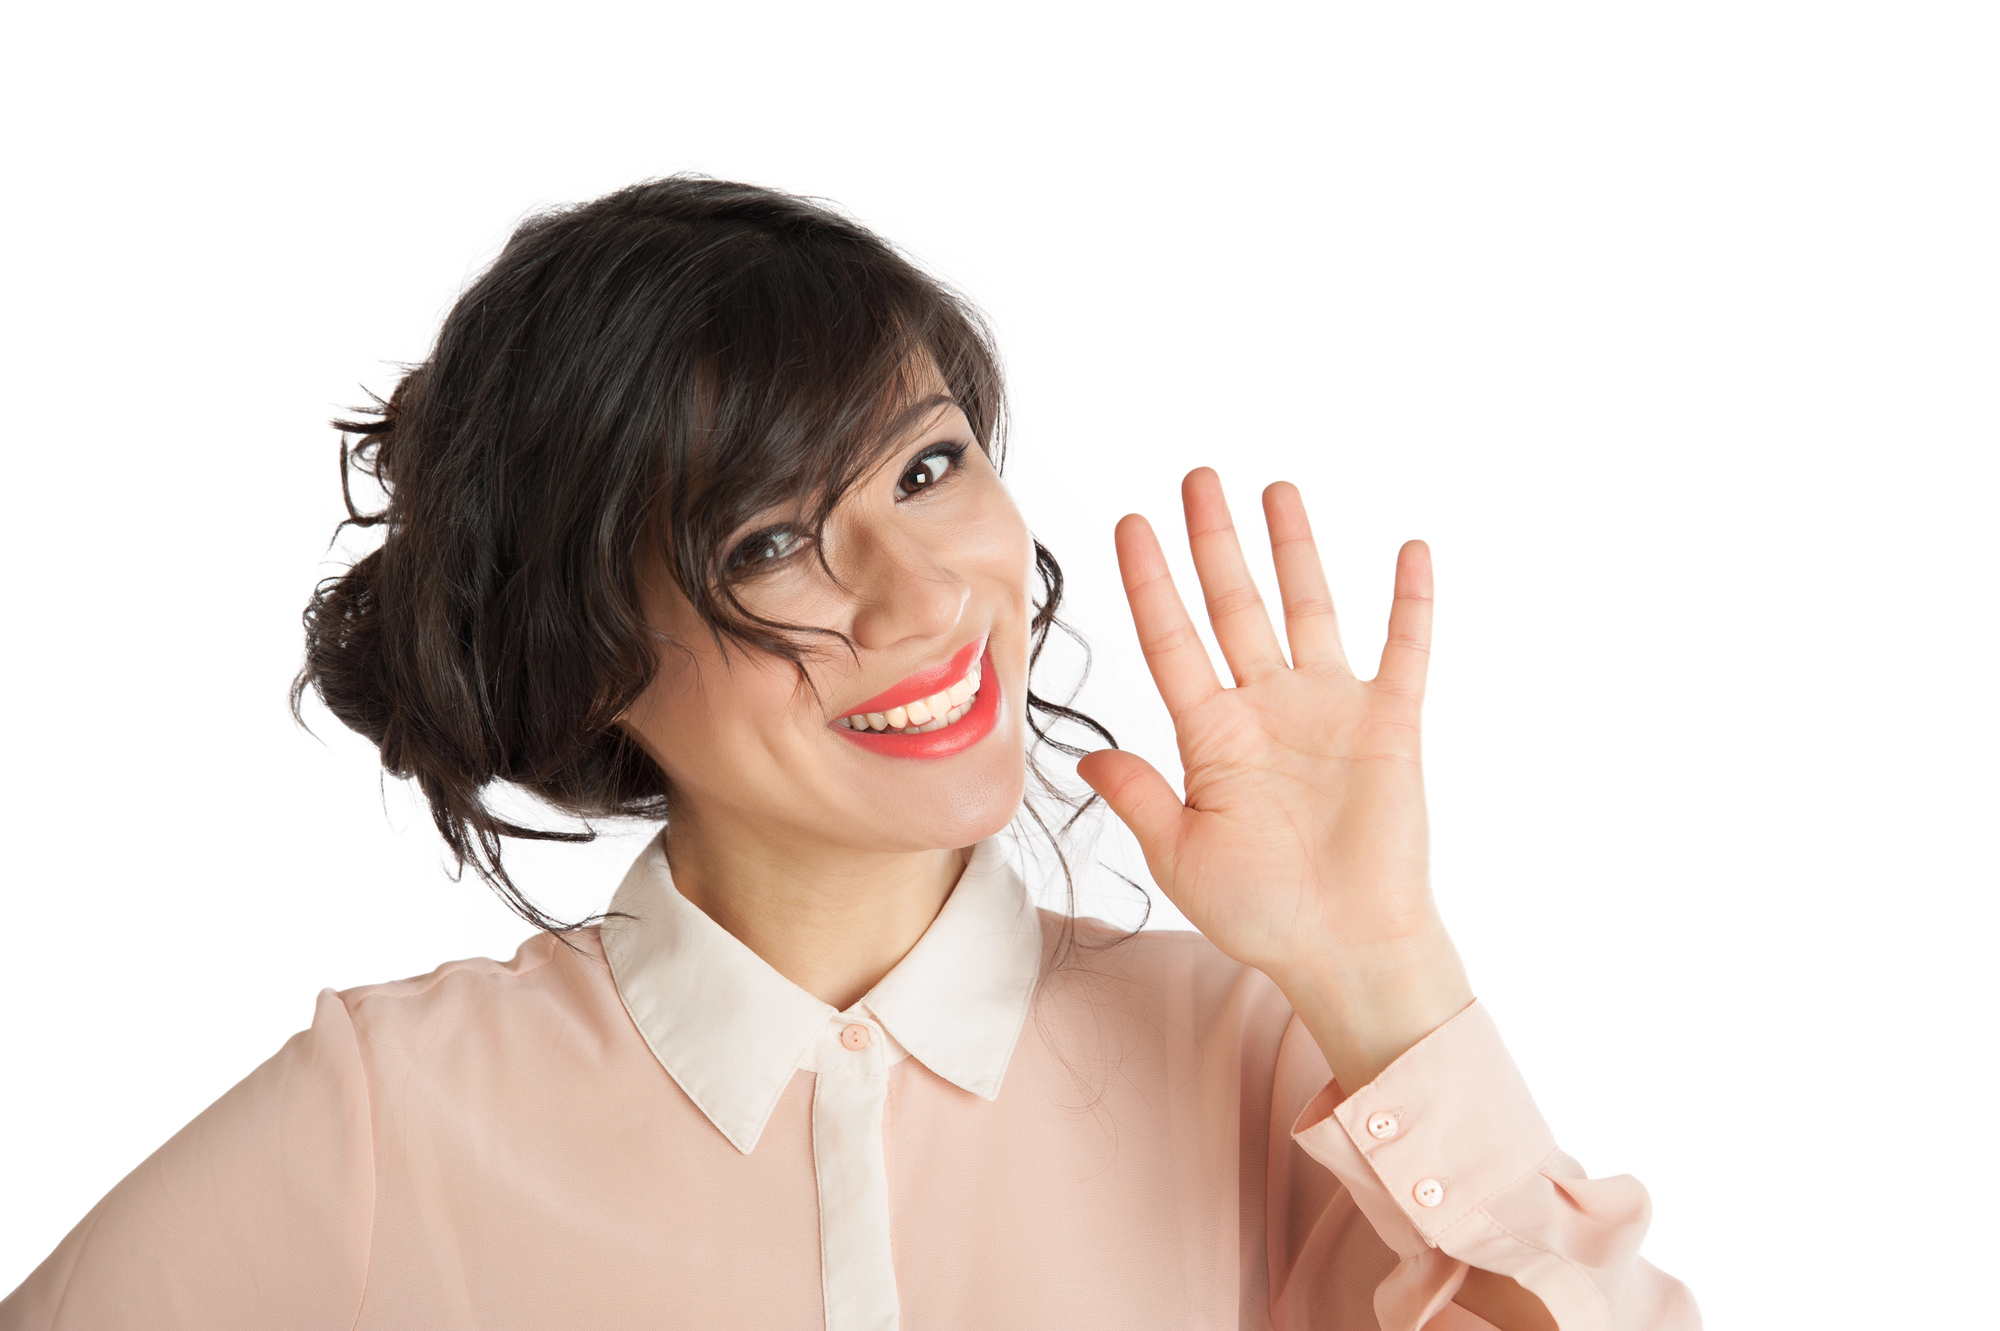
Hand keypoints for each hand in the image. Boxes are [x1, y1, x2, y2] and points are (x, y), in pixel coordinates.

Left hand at [1076, 468, 1472, 1090]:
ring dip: (1294, 550)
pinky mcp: (1390, 727)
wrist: (1347, 952)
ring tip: (1275, 489)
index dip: (1150, 583)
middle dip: (1214, 542)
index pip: (1172, 640)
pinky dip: (1409, 603)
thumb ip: (1139, 797)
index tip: (1130, 525)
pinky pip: (1404, 651)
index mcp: (1213, 737)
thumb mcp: (1181, 856)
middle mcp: (1268, 710)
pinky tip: (1409, 550)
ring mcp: (1329, 712)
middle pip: (1235, 607)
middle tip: (1197, 479)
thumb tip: (1084, 759)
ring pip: (1308, 611)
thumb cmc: (1264, 915)